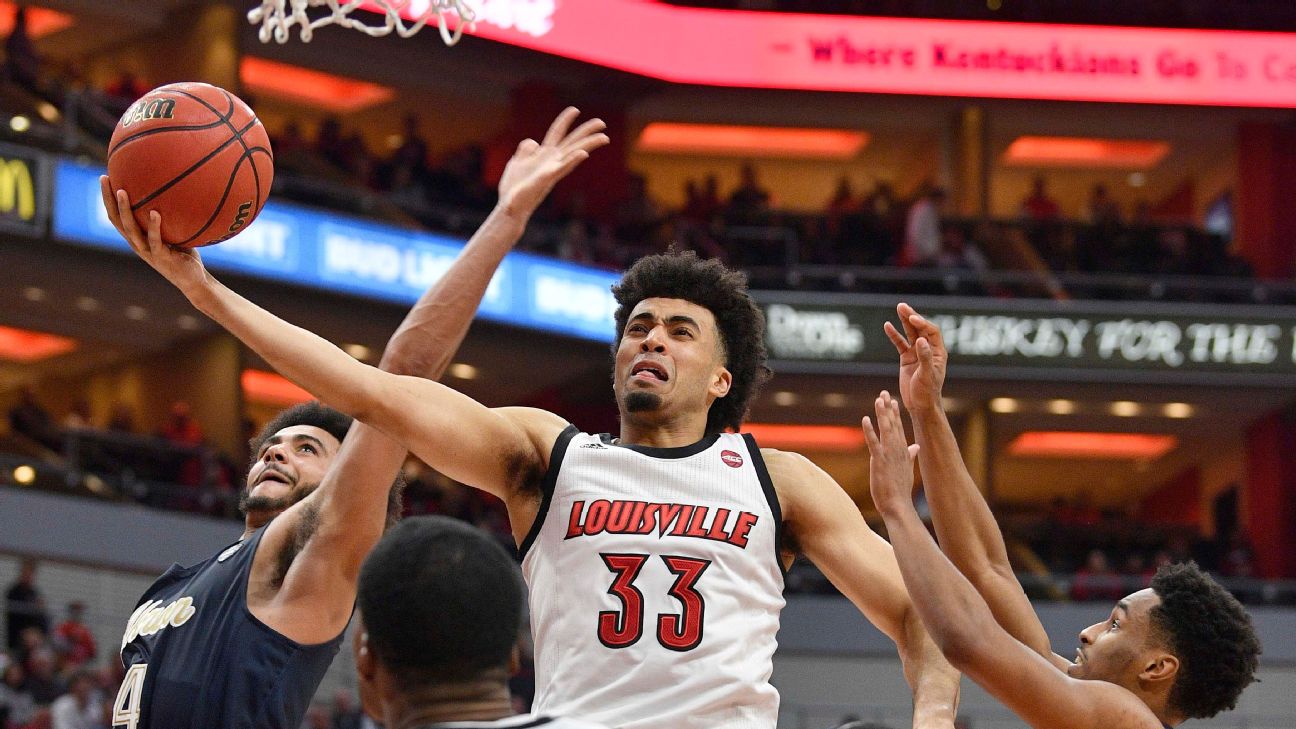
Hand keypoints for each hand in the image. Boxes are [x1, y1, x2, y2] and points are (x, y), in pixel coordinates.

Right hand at [100, 175, 211, 296]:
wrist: (193, 280)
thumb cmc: (184, 253)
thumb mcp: (175, 232)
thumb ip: (171, 216)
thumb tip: (176, 189)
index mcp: (137, 237)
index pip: (116, 216)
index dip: (108, 199)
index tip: (105, 177)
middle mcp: (137, 244)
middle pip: (116, 220)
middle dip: (108, 199)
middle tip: (104, 179)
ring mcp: (148, 252)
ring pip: (130, 230)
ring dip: (125, 210)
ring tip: (122, 191)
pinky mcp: (162, 257)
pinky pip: (155, 240)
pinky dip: (154, 226)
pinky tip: (155, 213)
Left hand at [497, 107, 608, 217]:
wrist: (509, 207)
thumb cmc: (514, 188)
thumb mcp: (517, 162)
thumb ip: (525, 150)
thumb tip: (533, 142)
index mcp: (543, 156)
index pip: (557, 133)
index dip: (564, 120)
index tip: (575, 109)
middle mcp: (551, 162)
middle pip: (572, 142)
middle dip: (586, 131)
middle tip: (602, 122)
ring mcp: (551, 170)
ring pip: (573, 153)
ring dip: (589, 145)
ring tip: (604, 137)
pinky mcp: (547, 179)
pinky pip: (563, 167)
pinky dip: (573, 160)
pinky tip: (583, 154)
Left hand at [862, 390, 919, 515]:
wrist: (899, 506)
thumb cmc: (900, 491)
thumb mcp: (907, 470)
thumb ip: (910, 456)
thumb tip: (916, 446)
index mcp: (903, 452)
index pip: (899, 428)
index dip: (895, 414)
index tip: (892, 401)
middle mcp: (898, 450)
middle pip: (893, 425)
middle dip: (888, 408)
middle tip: (884, 393)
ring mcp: (889, 455)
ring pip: (885, 430)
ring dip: (882, 414)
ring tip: (878, 399)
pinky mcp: (880, 461)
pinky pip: (874, 443)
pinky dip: (869, 431)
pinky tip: (865, 419)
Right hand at [883, 302, 947, 412]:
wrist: (920, 405)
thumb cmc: (928, 392)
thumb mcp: (927, 375)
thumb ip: (925, 357)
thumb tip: (921, 340)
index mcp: (938, 352)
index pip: (931, 332)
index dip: (922, 323)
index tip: (912, 319)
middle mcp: (928, 350)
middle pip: (920, 328)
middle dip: (912, 317)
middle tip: (902, 306)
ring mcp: (917, 353)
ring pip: (910, 333)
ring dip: (904, 321)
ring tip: (898, 308)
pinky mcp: (907, 359)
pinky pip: (900, 344)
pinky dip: (894, 335)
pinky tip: (888, 326)